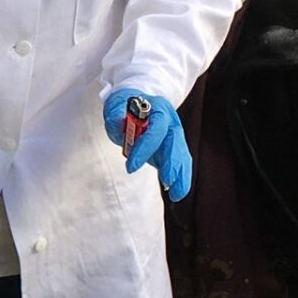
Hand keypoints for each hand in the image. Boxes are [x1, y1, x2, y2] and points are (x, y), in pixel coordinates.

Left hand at [102, 87, 192, 203]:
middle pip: (176, 144)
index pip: (156, 131)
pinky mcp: (173, 147)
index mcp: (159, 109)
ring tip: (177, 195)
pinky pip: (180, 163)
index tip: (131, 167)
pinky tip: (178, 192)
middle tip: (168, 182)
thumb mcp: (116, 104)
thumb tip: (117, 120)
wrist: (136, 103)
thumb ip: (115, 111)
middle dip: (173, 164)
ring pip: (182, 155)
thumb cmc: (126, 104)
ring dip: (182, 175)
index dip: (145, 149)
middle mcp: (171, 122)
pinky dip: (181, 178)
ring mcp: (175, 135)